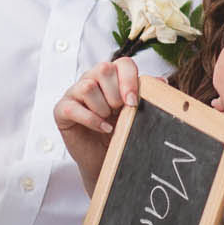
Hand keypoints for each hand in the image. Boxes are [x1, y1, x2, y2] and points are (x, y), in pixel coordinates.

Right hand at [54, 58, 139, 193]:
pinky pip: (73, 108)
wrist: (106, 161)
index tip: (133, 102)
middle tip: (118, 112)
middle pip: (103, 69)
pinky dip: (92, 119)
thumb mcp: (136, 113)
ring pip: (87, 86)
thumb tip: (162, 81)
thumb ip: (146, 95)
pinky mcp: (61, 110)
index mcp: (111, 77)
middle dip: (115, 94)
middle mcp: (91, 80)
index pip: (122, 63)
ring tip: (107, 120)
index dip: (130, 80)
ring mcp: (74, 94)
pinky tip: (103, 129)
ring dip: (102, 108)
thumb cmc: (119, 134)